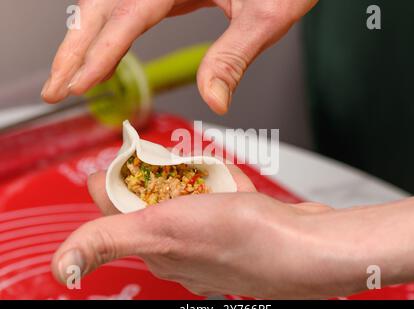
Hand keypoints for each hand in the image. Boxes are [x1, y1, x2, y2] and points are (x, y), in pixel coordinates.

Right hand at [41, 0, 317, 113]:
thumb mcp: (265, 16)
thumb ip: (234, 56)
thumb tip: (215, 101)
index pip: (127, 17)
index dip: (99, 52)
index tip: (78, 84)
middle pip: (102, 7)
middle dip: (73, 50)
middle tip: (56, 89)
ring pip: (106, 5)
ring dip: (81, 40)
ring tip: (68, 76)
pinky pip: (123, 6)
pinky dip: (104, 32)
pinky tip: (100, 51)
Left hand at [52, 163, 413, 297]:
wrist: (305, 244)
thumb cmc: (242, 240)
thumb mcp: (159, 230)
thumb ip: (107, 239)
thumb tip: (62, 266)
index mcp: (154, 248)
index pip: (118, 206)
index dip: (122, 177)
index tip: (135, 158)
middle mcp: (179, 248)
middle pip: (153, 197)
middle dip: (164, 175)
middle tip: (180, 166)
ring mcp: (208, 237)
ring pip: (185, 193)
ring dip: (194, 177)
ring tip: (211, 177)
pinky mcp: (235, 225)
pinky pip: (216, 195)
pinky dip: (221, 183)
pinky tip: (232, 186)